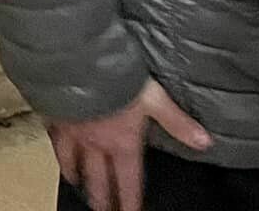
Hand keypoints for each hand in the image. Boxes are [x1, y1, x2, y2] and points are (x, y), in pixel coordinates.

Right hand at [47, 81, 209, 210]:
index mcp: (122, 143)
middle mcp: (96, 144)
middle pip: (98, 180)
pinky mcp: (53, 117)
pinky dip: (56, 148)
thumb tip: (204, 142)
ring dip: (76, 176)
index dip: (130, 201)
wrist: (75, 62)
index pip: (128, 182)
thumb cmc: (115, 79)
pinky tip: (55, 148)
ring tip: (76, 183)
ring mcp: (72, 133)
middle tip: (102, 210)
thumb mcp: (153, 98)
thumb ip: (177, 121)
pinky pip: (53, 140)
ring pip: (72, 163)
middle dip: (101, 198)